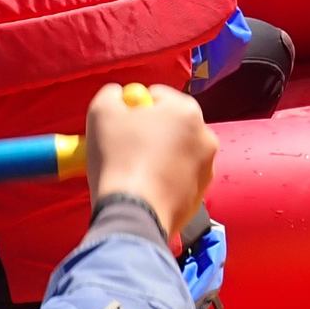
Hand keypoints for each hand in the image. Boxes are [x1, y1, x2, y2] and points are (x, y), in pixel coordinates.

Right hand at [86, 83, 216, 239]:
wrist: (134, 214)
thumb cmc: (119, 157)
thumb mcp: (102, 110)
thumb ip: (113, 94)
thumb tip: (119, 95)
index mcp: (187, 111)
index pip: (157, 96)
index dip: (134, 107)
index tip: (120, 125)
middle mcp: (206, 136)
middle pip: (171, 125)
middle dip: (150, 131)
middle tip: (125, 147)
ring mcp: (207, 169)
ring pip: (177, 153)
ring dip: (159, 156)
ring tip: (134, 171)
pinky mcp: (201, 196)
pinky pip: (179, 179)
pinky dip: (165, 180)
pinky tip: (145, 189)